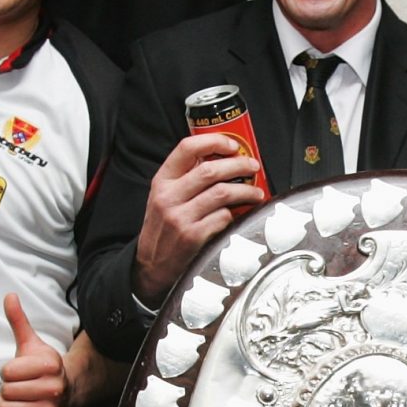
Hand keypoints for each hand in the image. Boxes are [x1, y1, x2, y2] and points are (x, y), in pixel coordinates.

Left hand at [0, 294, 67, 406]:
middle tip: (21, 388)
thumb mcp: (32, 344)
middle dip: (8, 388)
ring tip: (21, 400)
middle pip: (5, 391)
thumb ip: (19, 321)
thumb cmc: (44, 367)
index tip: (20, 371)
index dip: (8, 371)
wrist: (68, 391)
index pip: (7, 371)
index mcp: (50, 366)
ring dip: (7, 405)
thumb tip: (8, 295)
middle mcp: (53, 390)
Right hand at [133, 131, 262, 304]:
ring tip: (255, 192)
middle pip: (211, 170)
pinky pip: (223, 217)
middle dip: (239, 164)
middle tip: (252, 166)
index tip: (233, 144)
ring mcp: (180, 217)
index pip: (187, 148)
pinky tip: (241, 214)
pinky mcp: (193, 237)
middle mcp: (169, 197)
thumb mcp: (164, 197)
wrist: (151, 265)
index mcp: (162, 181)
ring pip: (222, 193)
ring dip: (245, 190)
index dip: (214, 141)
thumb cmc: (163, 228)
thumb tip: (221, 158)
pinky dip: (236, 214)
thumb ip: (185, 178)